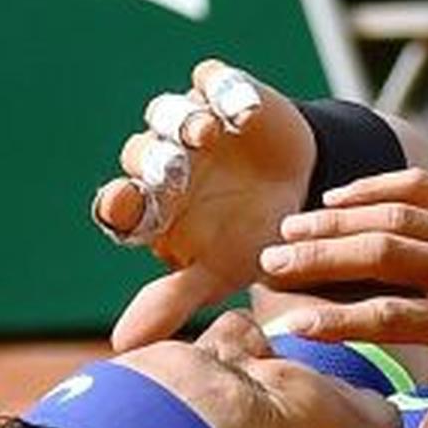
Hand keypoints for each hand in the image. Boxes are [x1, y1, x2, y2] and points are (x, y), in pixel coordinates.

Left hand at [94, 59, 315, 352]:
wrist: (309, 191)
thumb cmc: (255, 238)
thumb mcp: (220, 273)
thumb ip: (172, 301)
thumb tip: (122, 348)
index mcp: (155, 208)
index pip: (119, 203)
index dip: (118, 202)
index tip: (126, 204)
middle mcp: (165, 162)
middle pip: (140, 153)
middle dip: (155, 160)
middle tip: (176, 171)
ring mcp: (193, 123)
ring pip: (165, 112)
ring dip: (180, 121)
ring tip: (207, 133)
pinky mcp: (225, 91)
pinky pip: (210, 79)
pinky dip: (222, 89)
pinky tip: (243, 113)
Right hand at [255, 169, 427, 427]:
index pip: (389, 318)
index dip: (335, 321)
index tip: (289, 326)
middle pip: (381, 256)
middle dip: (320, 258)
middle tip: (268, 265)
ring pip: (396, 215)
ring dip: (337, 221)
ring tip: (288, 231)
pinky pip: (425, 187)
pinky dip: (379, 186)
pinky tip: (339, 198)